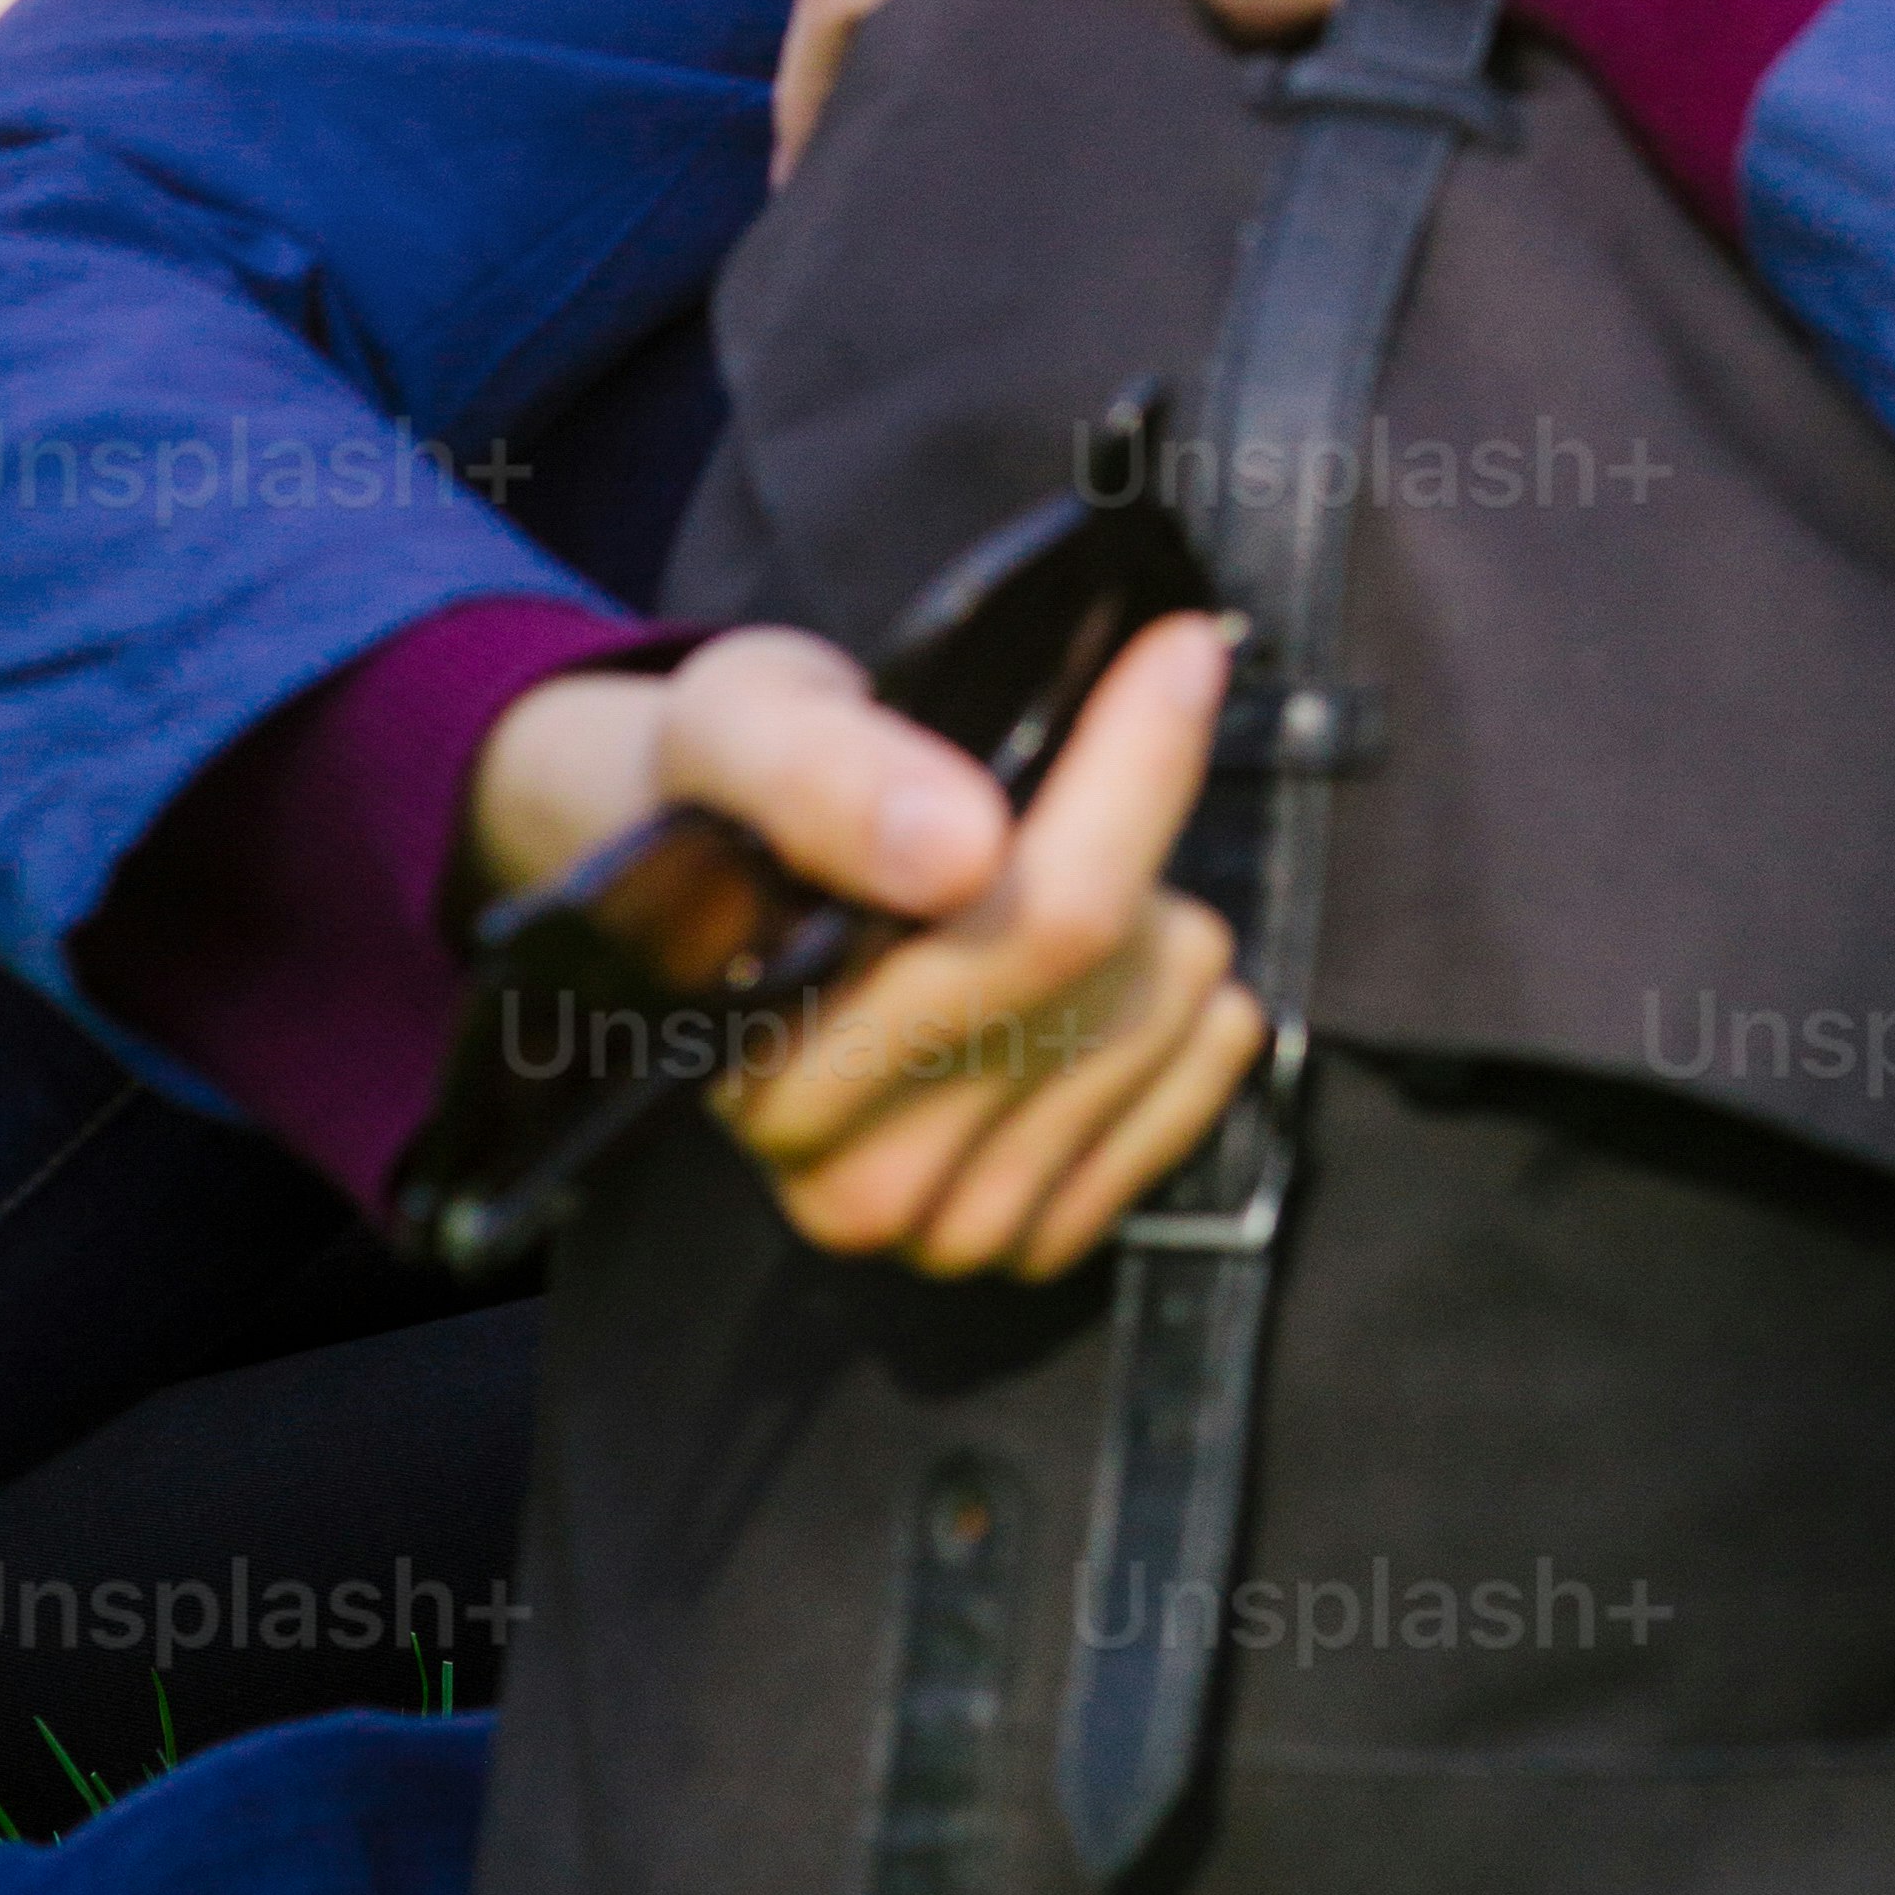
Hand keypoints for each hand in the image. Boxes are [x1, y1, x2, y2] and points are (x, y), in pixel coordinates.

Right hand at [465, 611, 1267, 1278]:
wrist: (694, 911)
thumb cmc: (718, 802)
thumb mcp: (738, 728)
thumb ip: (825, 776)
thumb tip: (954, 848)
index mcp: (774, 1047)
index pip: (1039, 915)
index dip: (1131, 768)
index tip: (1176, 654)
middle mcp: (847, 1172)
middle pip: (1114, 961)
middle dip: (1119, 831)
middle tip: (1056, 778)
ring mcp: (943, 1224)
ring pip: (1169, 1014)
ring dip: (1138, 921)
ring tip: (1029, 887)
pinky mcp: (1028, 1241)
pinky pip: (1200, 1090)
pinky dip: (1182, 1007)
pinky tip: (1107, 971)